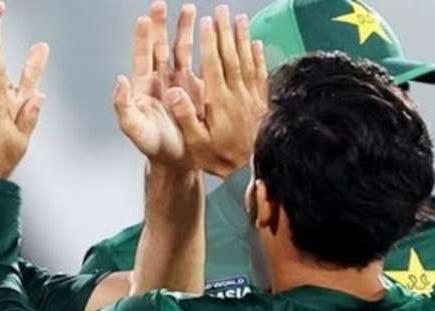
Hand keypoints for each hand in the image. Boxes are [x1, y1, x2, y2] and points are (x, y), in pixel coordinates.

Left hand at [114, 3, 201, 171]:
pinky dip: (204, 46)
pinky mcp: (197, 87)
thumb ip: (124, 107)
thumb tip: (119, 81)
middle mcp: (160, 80)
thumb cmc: (154, 147)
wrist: (177, 161)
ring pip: (180, 50)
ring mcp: (179, 82)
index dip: (143, 38)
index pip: (142, 57)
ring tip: (188, 9)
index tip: (144, 19)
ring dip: (184, 30)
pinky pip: (200, 62)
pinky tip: (209, 32)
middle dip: (161, 25)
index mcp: (143, 88)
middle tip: (161, 4)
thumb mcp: (135, 130)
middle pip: (159, 46)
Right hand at [188, 5, 267, 176]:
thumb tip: (173, 91)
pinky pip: (260, 73)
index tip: (206, 22)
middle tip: (221, 10)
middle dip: (225, 31)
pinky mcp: (261, 102)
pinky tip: (257, 43)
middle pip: (230, 55)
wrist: (253, 170)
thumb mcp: (195, 142)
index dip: (209, 41)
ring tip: (239, 18)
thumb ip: (184, 116)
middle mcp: (236, 94)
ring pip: (247, 60)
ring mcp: (251, 96)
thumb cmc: (219, 158)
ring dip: (242, 37)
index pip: (213, 64)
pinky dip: (258, 56)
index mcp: (217, 101)